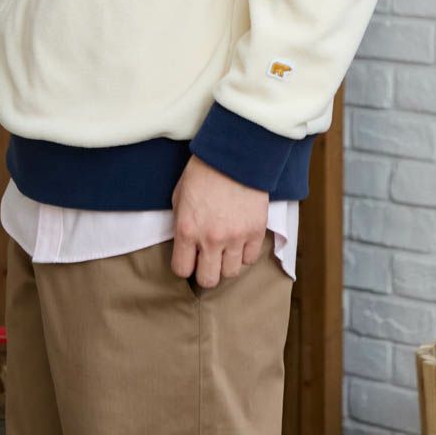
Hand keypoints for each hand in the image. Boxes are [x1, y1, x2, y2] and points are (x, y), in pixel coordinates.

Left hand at [169, 154, 268, 288]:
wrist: (234, 154)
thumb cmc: (203, 172)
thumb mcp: (179, 196)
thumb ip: (181, 223)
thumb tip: (184, 244)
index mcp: (187, 230)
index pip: (182, 270)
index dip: (185, 265)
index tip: (189, 258)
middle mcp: (211, 239)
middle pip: (208, 280)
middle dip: (206, 271)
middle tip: (208, 259)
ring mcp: (236, 237)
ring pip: (231, 273)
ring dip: (227, 263)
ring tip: (226, 247)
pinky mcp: (256, 231)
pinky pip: (250, 259)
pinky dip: (245, 253)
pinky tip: (240, 239)